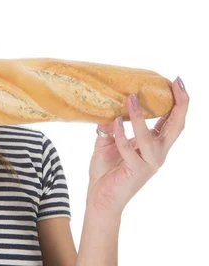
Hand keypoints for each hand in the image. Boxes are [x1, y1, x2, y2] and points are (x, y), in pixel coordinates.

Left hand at [86, 77, 188, 214]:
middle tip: (176, 84)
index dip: (178, 103)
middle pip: (176, 127)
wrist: (100, 198)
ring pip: (150, 137)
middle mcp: (157, 153)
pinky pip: (129, 149)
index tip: (177, 82)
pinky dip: (121, 134)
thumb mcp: (108, 142)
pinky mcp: (136, 171)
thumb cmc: (106, 171)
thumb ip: (110, 125)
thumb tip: (105, 103)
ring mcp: (149, 163)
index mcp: (154, 145)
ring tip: (131, 98)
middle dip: (179, 105)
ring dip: (139, 116)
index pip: (172, 121)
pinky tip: (115, 121)